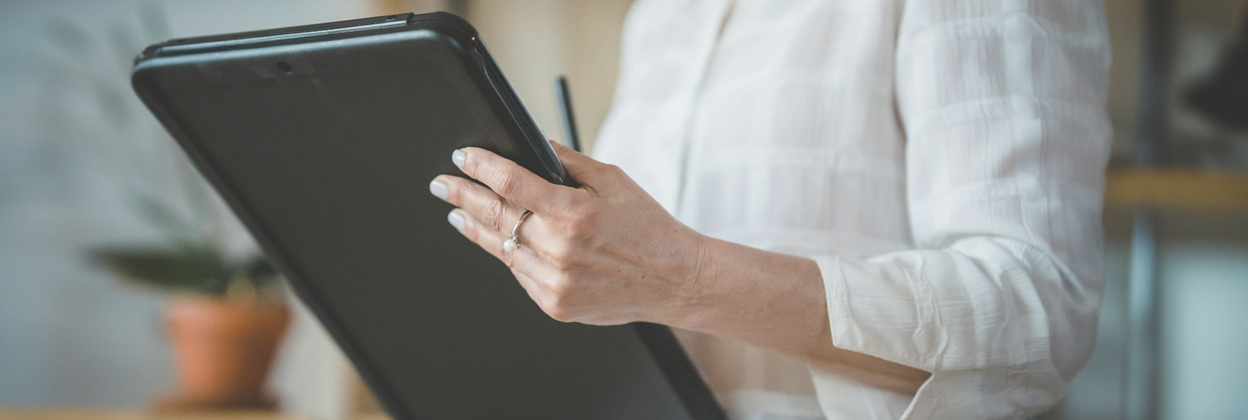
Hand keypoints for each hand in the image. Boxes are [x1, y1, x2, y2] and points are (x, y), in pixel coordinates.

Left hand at [429, 141, 708, 325]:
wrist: (676, 280)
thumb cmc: (648, 227)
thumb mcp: (613, 180)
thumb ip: (568, 162)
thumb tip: (532, 146)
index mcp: (574, 212)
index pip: (511, 184)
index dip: (480, 168)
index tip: (462, 157)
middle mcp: (560, 249)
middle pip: (496, 217)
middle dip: (463, 197)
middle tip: (441, 185)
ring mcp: (555, 282)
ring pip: (502, 249)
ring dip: (478, 229)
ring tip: (459, 214)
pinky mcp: (556, 305)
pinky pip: (520, 275)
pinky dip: (510, 255)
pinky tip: (501, 242)